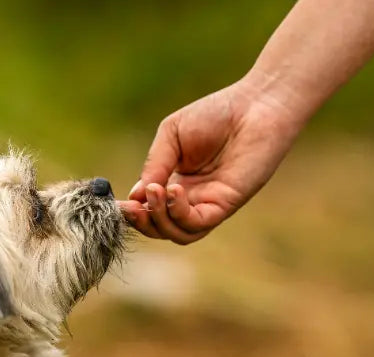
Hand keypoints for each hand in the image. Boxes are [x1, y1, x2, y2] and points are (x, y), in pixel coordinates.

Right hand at [120, 78, 304, 243]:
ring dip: (159, 219)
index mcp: (175, 181)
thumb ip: (154, 164)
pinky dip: (179, 212)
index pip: (149, 209)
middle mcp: (191, 198)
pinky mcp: (226, 205)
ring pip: (177, 233)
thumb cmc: (216, 113)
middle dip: (141, 222)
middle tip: (133, 205)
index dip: (132, 210)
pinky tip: (174, 190)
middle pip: (160, 228)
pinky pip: (197, 224)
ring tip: (156, 192)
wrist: (255, 106)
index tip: (118, 202)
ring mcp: (208, 204)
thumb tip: (137, 195)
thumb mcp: (171, 135)